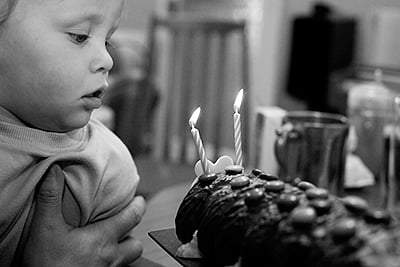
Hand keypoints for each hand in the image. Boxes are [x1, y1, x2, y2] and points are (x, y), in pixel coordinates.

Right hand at [22, 164, 145, 266]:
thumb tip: (55, 170)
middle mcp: (110, 258)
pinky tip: (95, 259)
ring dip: (123, 251)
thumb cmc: (46, 265)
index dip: (139, 206)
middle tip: (123, 224)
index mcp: (103, 239)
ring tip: (110, 243)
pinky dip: (110, 263)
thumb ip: (50, 197)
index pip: (133, 217)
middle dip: (132, 234)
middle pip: (136, 245)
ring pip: (128, 260)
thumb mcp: (45, 228)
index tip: (139, 199)